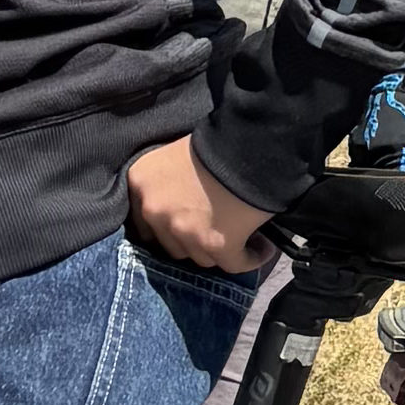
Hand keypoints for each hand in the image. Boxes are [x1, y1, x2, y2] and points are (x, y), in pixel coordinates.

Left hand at [125, 134, 272, 273]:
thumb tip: (188, 200)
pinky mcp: (216, 245)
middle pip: (172, 244)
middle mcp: (154, 210)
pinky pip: (233, 264)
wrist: (253, 140)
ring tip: (244, 239)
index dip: (168, 224)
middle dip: (194, 240)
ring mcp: (183, 231)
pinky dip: (250, 258)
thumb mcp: (180, 151)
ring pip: (201, 257)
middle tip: (216, 230)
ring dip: (221, 251)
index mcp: (140, 181)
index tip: (187, 222)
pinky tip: (264, 250)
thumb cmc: (221, 140)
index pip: (145, 219)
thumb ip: (171, 180)